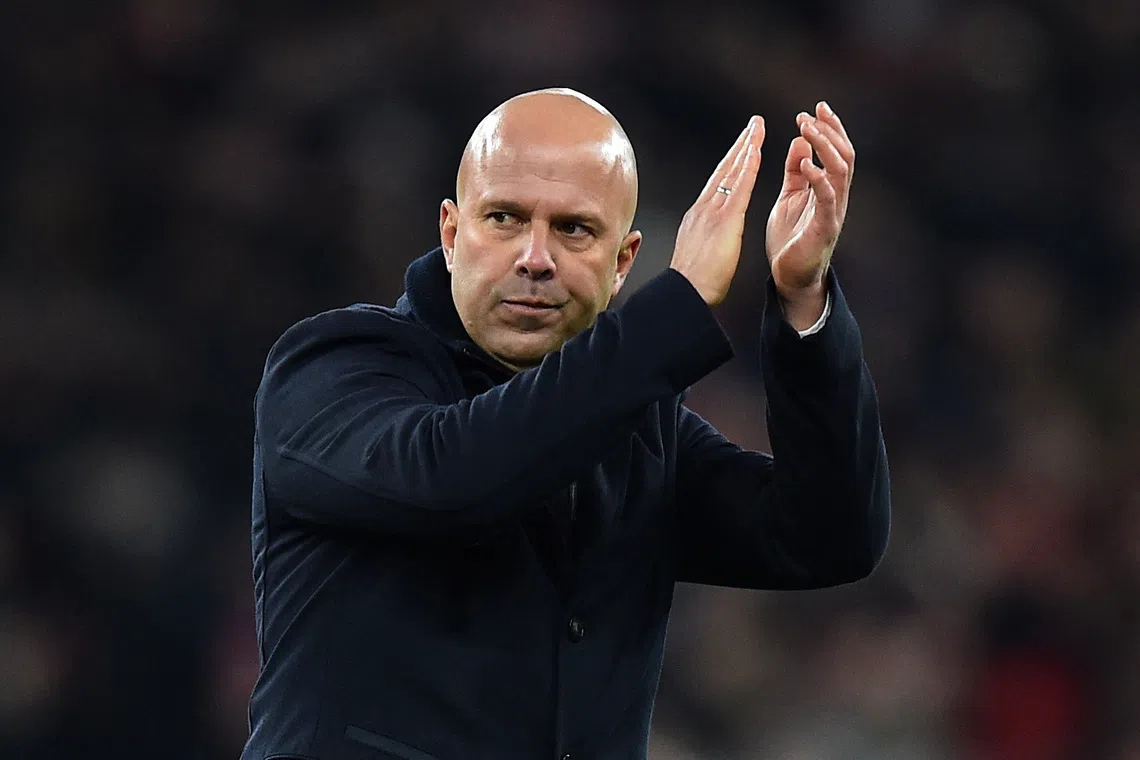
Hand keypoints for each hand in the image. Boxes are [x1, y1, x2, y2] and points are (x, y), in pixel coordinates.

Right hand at [670, 116, 765, 305]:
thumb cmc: (692, 283)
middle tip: (752, 124)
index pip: (718, 183)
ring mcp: (712, 212)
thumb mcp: (697, 254)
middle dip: (739, 145)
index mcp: (698, 217)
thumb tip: (708, 240)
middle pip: (724, 169)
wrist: (685, 293)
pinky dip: (747, 167)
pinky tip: (756, 150)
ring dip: (745, 147)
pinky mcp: (724, 220)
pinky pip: (739, 187)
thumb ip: (704, 241)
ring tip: (757, 127)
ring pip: (731, 172)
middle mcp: (703, 208)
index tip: (742, 146)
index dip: (731, 162)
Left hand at [766, 101, 854, 322]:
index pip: (836, 151)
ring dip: (824, 147)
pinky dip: (818, 178)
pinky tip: (806, 163)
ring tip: (807, 129)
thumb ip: (795, 172)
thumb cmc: (790, 240)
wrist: (789, 279)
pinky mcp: (825, 228)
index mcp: (827, 189)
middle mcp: (836, 197)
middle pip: (844, 155)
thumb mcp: (790, 197)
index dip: (829, 128)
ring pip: (840, 171)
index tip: (815, 107)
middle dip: (829, 131)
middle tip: (811, 113)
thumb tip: (798, 142)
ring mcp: (833, 212)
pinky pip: (827, 198)